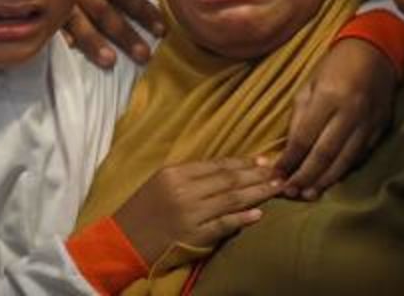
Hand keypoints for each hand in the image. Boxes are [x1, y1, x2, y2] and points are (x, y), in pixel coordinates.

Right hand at [64, 0, 164, 67]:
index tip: (161, 29)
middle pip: (103, 9)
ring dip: (93, 41)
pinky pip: (47, 18)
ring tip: (109, 61)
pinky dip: (58, 34)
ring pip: (76, 19)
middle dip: (124, 34)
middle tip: (144, 56)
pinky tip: (70, 48)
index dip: (142, 10)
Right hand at [113, 157, 280, 264]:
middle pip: (229, 180)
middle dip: (257, 176)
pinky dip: (242, 219)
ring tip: (278, 189)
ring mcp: (190, 214)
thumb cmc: (142, 211)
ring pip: (231, 199)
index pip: (217, 165)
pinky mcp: (193, 236)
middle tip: (280, 172)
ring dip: (258, 193)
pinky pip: (223, 225)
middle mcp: (183, 190)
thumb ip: (189, 176)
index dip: (243, 163)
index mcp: (174, 173)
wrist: (122, 242)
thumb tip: (224, 171)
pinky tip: (259, 214)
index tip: (264, 161)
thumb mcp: (160, 184)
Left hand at [276, 38, 394, 198]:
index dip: (289, 160)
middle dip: (306, 177)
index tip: (276, 175)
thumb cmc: (334, 66)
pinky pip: (360, 156)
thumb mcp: (309, 85)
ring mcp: (369, 123)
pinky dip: (344, 170)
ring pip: (346, 161)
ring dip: (325, 181)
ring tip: (308, 194)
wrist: (375, 51)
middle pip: (326, 154)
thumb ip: (299, 118)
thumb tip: (288, 151)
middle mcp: (351, 113)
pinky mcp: (381, 130)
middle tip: (290, 193)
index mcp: (329, 98)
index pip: (305, 138)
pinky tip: (330, 180)